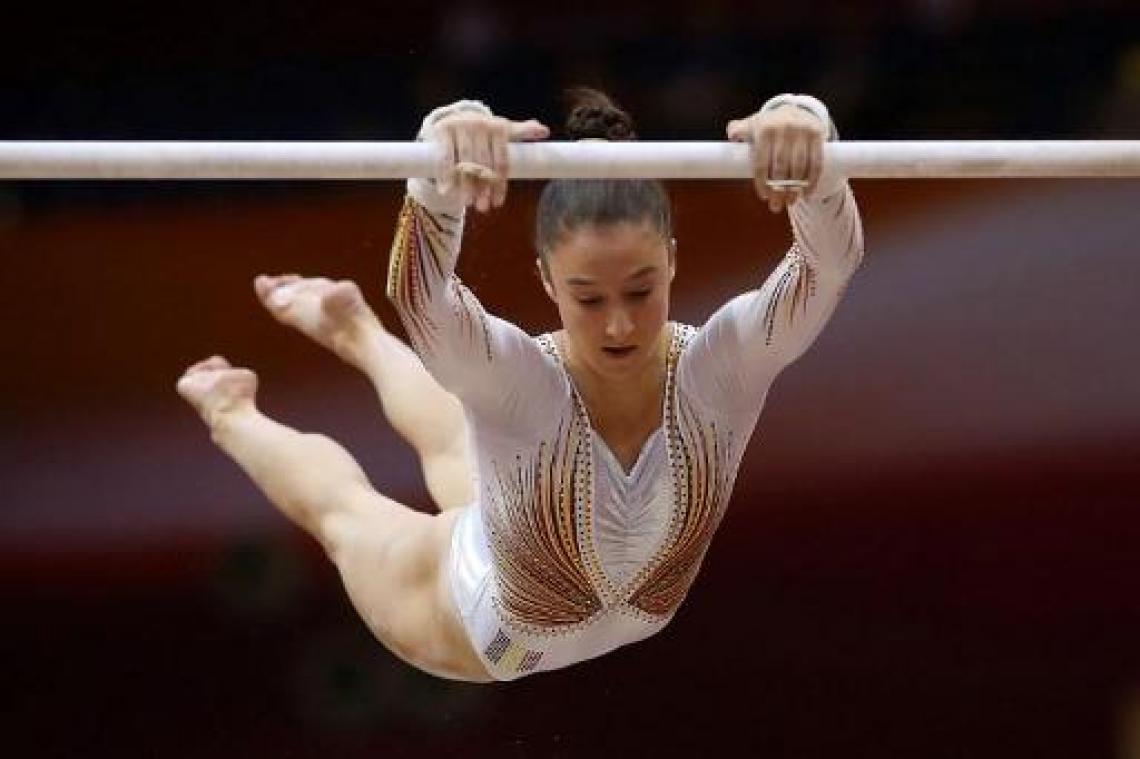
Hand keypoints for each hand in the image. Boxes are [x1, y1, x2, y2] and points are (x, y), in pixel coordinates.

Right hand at [427, 111, 548, 211]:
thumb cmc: (486, 131)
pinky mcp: (444, 130)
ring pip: (464, 163)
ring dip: (465, 186)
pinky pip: (445, 157)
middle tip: (482, 208)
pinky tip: (447, 191)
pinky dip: (445, 175)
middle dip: (483, 189)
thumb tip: (544, 131)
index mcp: (499, 127)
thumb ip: (522, 132)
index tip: (498, 203)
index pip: (502, 162)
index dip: (500, 184)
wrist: (457, 116)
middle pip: (483, 165)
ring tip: (467, 203)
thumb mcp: (504, 131)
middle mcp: (480, 125)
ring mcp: (461, 126)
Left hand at [726, 104, 826, 213]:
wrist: (796, 108)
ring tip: (791, 202)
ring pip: (799, 168)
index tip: (764, 197)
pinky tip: (807, 193)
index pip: (761, 163)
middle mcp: (783, 129)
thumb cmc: (770, 124)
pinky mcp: (817, 135)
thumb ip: (739, 129)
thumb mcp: (752, 124)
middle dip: (779, 191)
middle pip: (781, 168)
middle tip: (777, 206)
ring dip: (795, 189)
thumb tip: (732, 135)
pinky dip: (812, 181)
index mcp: (764, 129)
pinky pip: (816, 163)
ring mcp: (802, 132)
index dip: (762, 183)